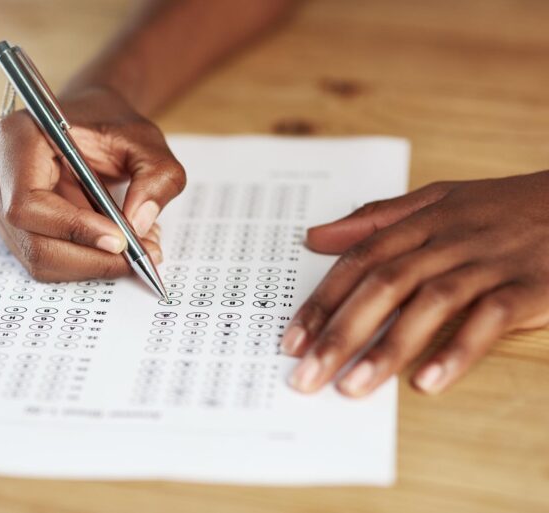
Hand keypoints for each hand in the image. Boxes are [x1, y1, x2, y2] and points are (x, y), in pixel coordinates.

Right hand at [0, 86, 184, 281]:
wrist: (91, 120)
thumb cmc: (111, 125)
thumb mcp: (147, 141)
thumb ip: (157, 177)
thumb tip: (139, 224)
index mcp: (16, 137)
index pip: (27, 203)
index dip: (72, 228)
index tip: (120, 239)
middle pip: (31, 241)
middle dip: (89, 258)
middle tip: (139, 256)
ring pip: (38, 258)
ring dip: (90, 263)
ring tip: (134, 248)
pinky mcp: (7, 222)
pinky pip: (43, 257)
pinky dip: (83, 260)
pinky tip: (112, 244)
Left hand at [281, 171, 548, 396]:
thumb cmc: (503, 207)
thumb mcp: (438, 200)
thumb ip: (375, 219)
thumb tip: (314, 236)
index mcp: (422, 221)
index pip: (359, 261)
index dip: (323, 301)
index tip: (293, 340)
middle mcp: (449, 240)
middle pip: (384, 285)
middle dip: (341, 333)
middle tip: (307, 376)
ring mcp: (490, 263)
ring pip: (430, 304)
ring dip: (388, 348)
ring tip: (352, 387)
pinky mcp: (530, 288)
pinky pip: (490, 320)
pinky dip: (458, 350)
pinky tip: (427, 382)